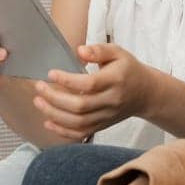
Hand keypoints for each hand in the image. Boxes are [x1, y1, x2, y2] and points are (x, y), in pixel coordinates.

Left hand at [32, 43, 157, 141]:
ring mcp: (106, 116)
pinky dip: (62, 131)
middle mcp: (111, 101)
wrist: (146, 94)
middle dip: (55, 98)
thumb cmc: (128, 70)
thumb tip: (79, 50)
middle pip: (80, 106)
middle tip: (39, 87)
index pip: (89, 84)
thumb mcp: (118, 53)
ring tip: (38, 102)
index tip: (51, 73)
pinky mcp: (102, 126)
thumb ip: (99, 50)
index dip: (67, 80)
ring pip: (78, 122)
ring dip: (54, 115)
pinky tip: (48, 122)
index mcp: (115, 80)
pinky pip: (81, 133)